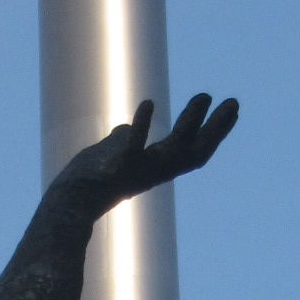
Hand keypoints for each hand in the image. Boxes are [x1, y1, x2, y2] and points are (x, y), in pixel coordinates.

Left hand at [56, 92, 238, 210]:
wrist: (66, 202)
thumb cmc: (90, 182)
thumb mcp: (114, 155)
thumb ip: (125, 140)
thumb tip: (127, 129)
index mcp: (155, 168)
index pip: (193, 150)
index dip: (215, 132)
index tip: (232, 109)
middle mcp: (152, 172)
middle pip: (193, 152)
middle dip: (215, 128)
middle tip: (234, 103)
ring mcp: (137, 171)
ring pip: (172, 149)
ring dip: (190, 122)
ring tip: (204, 96)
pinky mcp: (117, 167)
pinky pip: (132, 146)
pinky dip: (140, 127)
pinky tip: (148, 104)